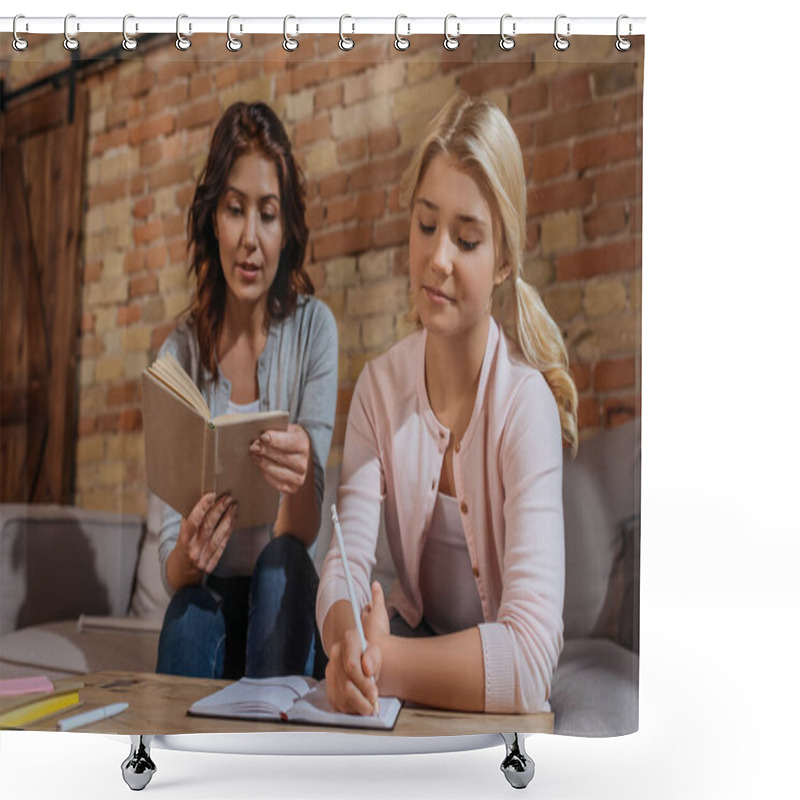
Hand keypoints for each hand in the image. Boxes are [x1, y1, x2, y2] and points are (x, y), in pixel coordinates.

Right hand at [176, 492, 237, 577]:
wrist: (183, 567)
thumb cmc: (185, 542)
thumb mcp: (183, 530)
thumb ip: (190, 517)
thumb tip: (203, 496)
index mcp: (183, 540)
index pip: (193, 522)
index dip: (202, 507)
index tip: (211, 495)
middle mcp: (193, 550)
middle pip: (208, 527)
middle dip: (219, 510)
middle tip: (228, 497)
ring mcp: (203, 559)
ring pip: (218, 536)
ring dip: (228, 519)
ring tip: (234, 506)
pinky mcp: (211, 564)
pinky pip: (223, 545)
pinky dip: (229, 531)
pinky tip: (233, 520)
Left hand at [249, 423, 310, 494]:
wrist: (302, 460)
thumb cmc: (290, 442)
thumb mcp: (288, 431)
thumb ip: (277, 430)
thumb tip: (261, 435)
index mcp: (304, 443)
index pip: (290, 442)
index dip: (275, 439)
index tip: (263, 437)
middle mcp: (304, 462)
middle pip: (281, 457)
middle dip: (264, 451)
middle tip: (253, 447)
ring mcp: (300, 476)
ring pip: (276, 470)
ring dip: (262, 463)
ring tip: (254, 456)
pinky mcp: (292, 488)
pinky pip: (275, 482)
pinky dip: (265, 474)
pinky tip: (260, 466)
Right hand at [324, 584, 387, 715]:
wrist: (363, 650)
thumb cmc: (375, 636)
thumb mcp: (377, 619)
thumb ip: (376, 605)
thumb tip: (376, 586)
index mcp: (348, 641)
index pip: (353, 662)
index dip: (364, 677)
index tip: (374, 687)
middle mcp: (337, 655)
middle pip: (349, 680)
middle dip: (363, 692)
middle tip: (375, 702)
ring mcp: (333, 670)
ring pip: (343, 692)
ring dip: (358, 704)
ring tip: (371, 709)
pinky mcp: (332, 685)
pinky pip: (338, 700)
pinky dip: (350, 708)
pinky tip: (362, 710)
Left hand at [361, 581, 389, 650]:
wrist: (381, 650)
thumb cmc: (378, 629)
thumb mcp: (379, 609)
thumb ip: (377, 596)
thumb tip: (375, 583)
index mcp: (365, 619)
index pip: (366, 610)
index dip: (370, 606)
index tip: (371, 603)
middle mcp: (364, 629)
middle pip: (367, 620)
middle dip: (370, 616)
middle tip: (373, 613)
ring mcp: (369, 639)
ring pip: (370, 630)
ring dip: (373, 627)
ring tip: (377, 626)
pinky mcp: (374, 647)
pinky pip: (376, 640)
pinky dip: (378, 638)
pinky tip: (381, 640)